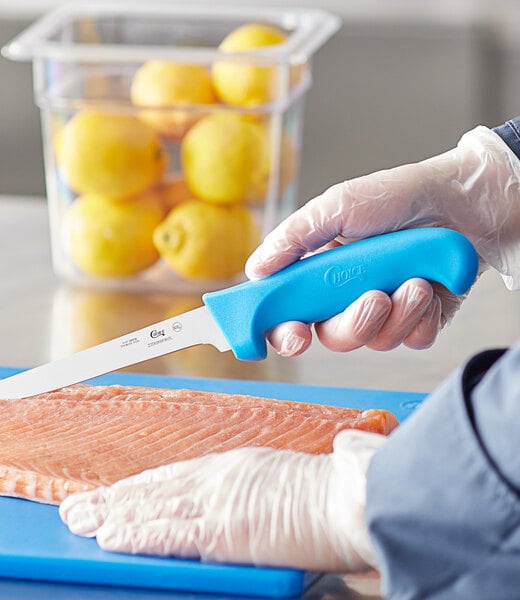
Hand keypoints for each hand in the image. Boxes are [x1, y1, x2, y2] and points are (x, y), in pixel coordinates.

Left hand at [59, 429, 385, 571]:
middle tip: (77, 505)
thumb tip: (245, 495)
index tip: (115, 493)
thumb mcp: (283, 478)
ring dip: (113, 515)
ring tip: (81, 520)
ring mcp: (217, 502)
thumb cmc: (327, 489)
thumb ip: (256, 486)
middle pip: (154, 489)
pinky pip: (170, 533)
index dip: (139, 487)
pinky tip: (112, 537)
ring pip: (152, 508)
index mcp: (232, 467)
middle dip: (113, 499)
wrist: (348, 495)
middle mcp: (217, 478)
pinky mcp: (222, 531)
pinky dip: (138, 533)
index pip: (174, 477)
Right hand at [246, 126, 519, 354]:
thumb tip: (255, 270)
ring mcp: (385, 312)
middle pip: (332, 337)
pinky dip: (423, 317)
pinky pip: (413, 340)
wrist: (462, 202)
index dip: (285, 332)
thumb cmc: (396, 197)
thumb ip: (294, 238)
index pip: (289, 315)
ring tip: (414, 280)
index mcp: (319, 274)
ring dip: (397, 312)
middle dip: (354, 324)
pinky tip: (430, 287)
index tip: (295, 335)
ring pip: (375, 341)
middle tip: (373, 298)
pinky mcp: (420, 320)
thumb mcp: (337, 206)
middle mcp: (347, 298)